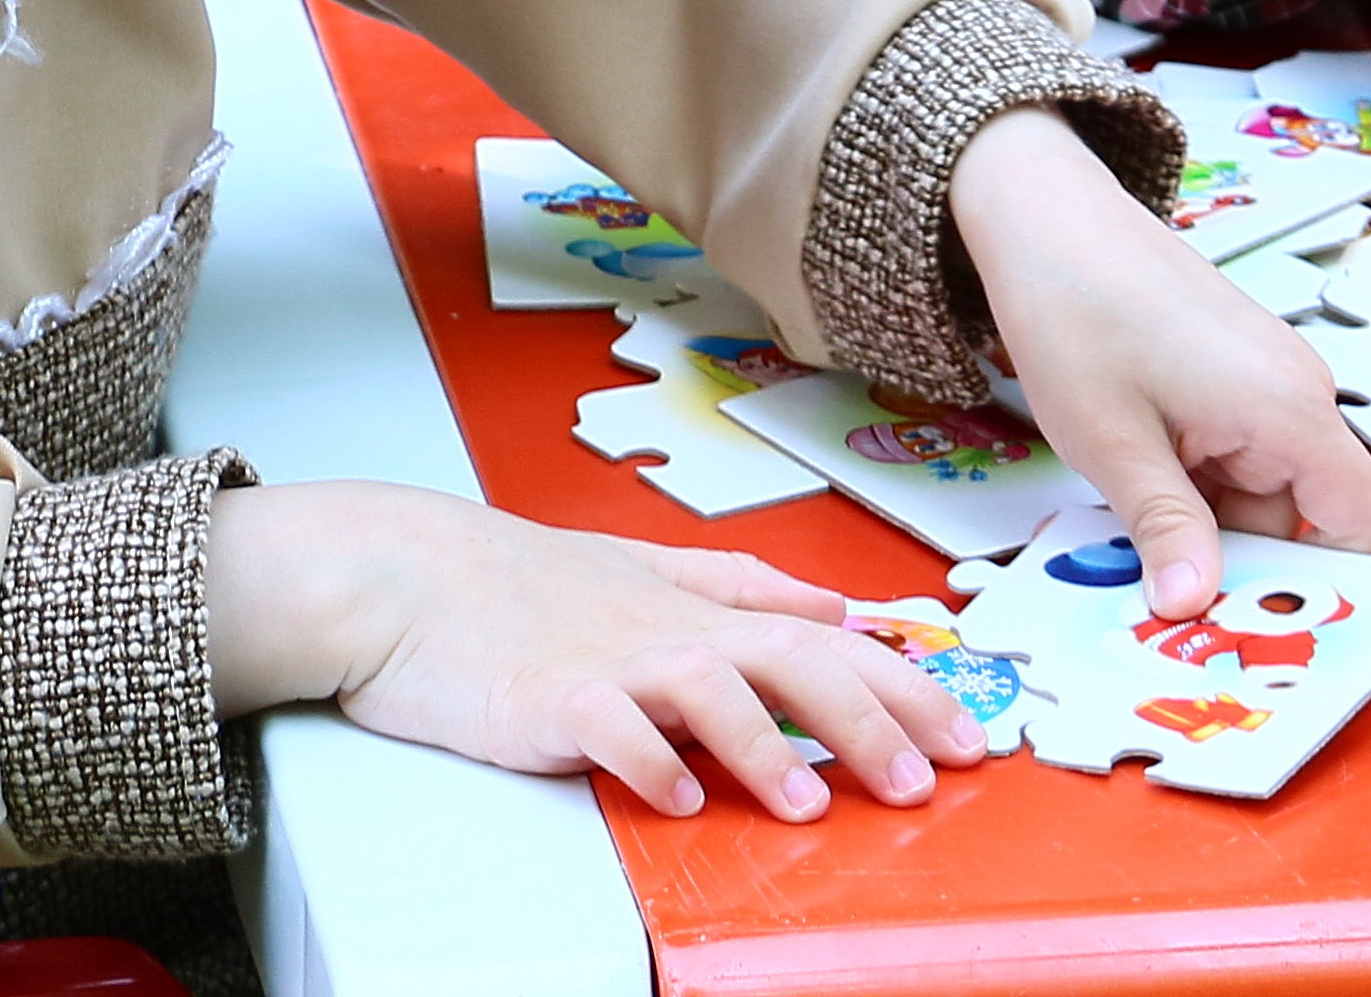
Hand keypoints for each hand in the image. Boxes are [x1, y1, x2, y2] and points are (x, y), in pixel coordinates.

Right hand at [209, 477, 973, 822]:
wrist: (404, 576)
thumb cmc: (519, 584)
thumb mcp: (646, 568)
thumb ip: (745, 586)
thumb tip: (839, 602)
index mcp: (696, 606)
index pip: (824, 636)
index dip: (903, 682)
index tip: (966, 728)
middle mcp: (667, 628)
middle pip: (791, 659)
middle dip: (871, 718)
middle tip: (927, 776)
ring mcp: (607, 660)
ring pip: (708, 688)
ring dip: (768, 747)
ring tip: (814, 802)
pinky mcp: (546, 699)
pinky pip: (606, 729)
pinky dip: (646, 762)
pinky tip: (677, 799)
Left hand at [953, 110, 1370, 612]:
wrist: (1047, 216)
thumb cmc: (1079, 312)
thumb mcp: (1115, 445)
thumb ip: (1166, 530)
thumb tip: (1192, 609)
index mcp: (1288, 409)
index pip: (1364, 519)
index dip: (1329, 579)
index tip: (1257, 617)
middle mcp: (1295, 392)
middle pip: (1300, 515)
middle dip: (1236, 558)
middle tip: (1159, 592)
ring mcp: (1265, 380)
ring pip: (1258, 489)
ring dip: (1203, 520)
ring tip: (1127, 523)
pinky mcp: (1235, 372)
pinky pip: (1234, 454)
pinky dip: (1193, 482)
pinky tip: (1134, 481)